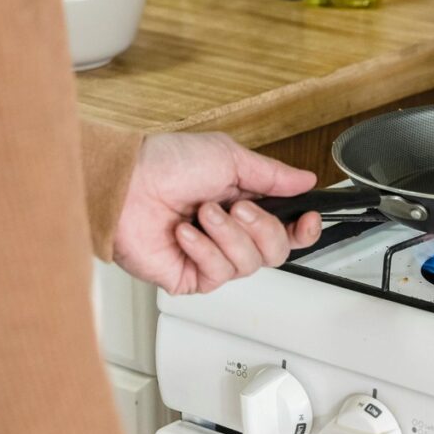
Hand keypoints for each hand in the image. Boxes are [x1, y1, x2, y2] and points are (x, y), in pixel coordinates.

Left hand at [113, 132, 322, 294]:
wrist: (125, 184)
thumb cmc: (166, 163)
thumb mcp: (230, 157)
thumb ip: (273, 175)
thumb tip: (306, 180)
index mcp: (245, 204)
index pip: (289, 229)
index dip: (304, 230)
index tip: (308, 218)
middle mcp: (231, 233)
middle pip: (277, 251)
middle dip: (262, 228)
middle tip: (238, 207)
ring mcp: (211, 256)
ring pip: (249, 263)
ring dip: (228, 235)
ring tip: (203, 213)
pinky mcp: (190, 276)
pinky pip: (218, 274)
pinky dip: (203, 249)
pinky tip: (185, 232)